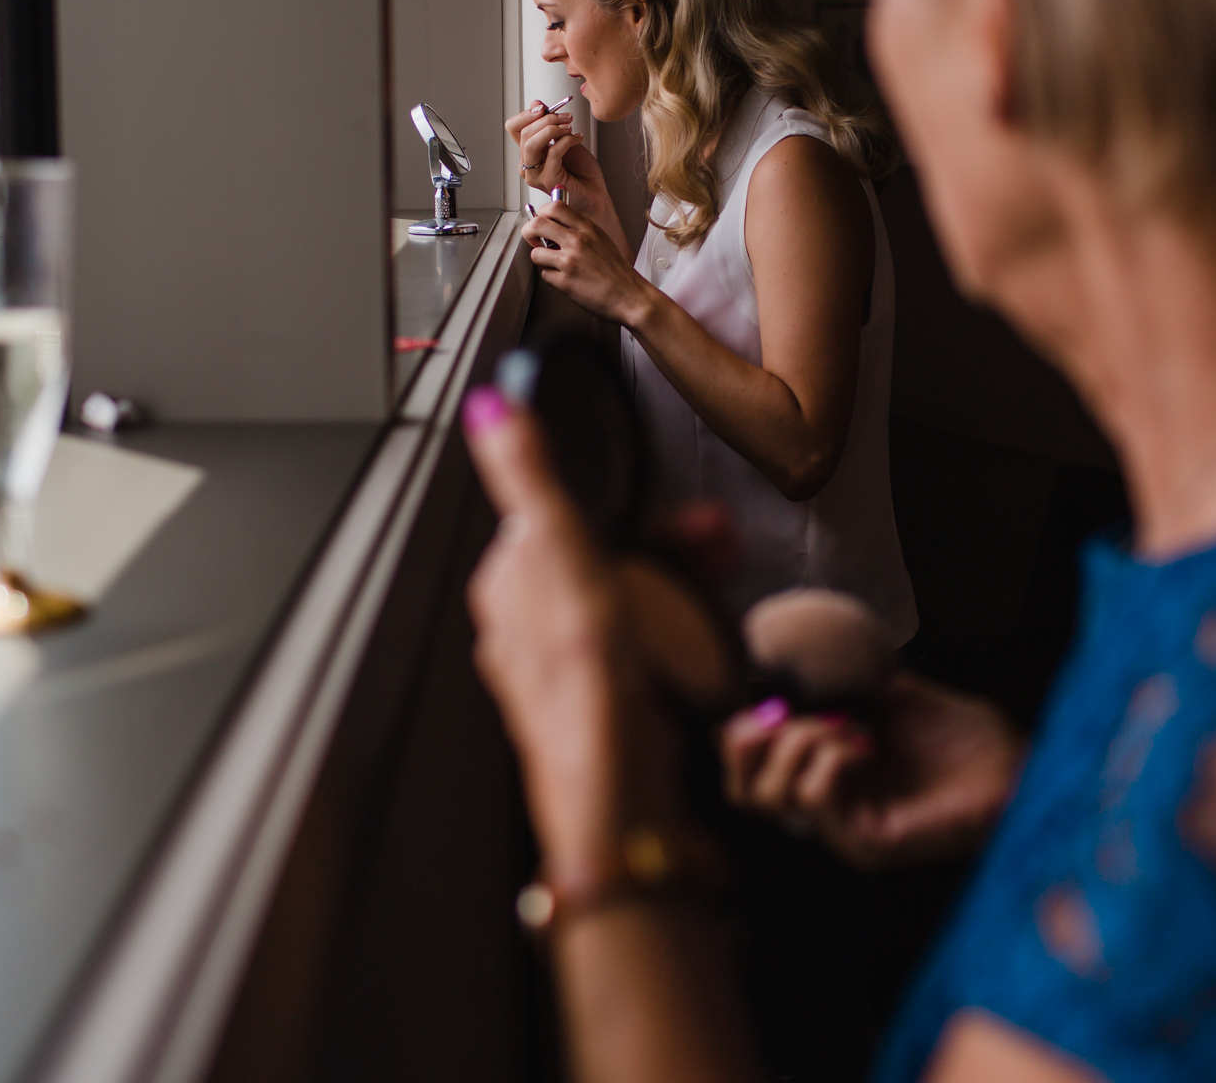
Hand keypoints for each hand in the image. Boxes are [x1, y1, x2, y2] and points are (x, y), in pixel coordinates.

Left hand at [466, 386, 678, 873]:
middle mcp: (532, 628)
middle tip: (719, 546)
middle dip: (670, 543)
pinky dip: (687, 629)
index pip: (569, 517)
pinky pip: (649, 645)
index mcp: (510, 586)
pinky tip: (713, 640)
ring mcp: (574, 669)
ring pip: (633, 598)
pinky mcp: (611, 703)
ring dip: (686, 581)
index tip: (686, 512)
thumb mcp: (559, 560)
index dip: (635, 507)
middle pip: (608, 556)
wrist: (623, 806)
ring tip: (726, 582)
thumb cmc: (585, 695)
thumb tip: (489, 409)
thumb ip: (530, 482)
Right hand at [508, 99, 617, 229]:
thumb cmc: (581, 171)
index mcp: (529, 152)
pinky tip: (577, 138)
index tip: (543, 107)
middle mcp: (528, 164)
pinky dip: (567, 141)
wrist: (595, 192)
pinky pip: (553, 153)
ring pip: (532, 143)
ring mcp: (536, 174)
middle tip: (567, 117)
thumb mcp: (564, 138)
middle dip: (547, 119)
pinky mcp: (548, 180)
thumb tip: (536, 104)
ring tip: (569, 127)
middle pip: (524, 133)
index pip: (514, 128)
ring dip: (553, 129)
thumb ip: (549, 123)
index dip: (526, 114)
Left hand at [527, 198, 655, 326]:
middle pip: (537, 224)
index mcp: (588, 228)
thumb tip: (556, 224)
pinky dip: (551, 278)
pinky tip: (565, 279)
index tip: (541, 221)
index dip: (542, 212)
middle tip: (533, 239)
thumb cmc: (617, 271)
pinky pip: (545, 275)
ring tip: (553, 264)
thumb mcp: (602, 240)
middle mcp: (577, 241)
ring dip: (541, 259)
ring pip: (536, 253)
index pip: (555, 207)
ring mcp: (570, 261)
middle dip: (529, 232)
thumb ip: (580, 230)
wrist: (630, 296)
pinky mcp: (565, 282)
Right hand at [721, 674, 1022, 869]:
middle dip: (751, 741)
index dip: (737, 736)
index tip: (764, 698)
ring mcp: (844, 833)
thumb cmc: (963, 739)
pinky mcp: (868, 845)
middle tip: (788, 714)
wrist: (1015, 764)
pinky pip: (816, 800)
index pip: (746, 776)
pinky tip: (866, 745)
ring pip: (772, 795)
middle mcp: (827, 813)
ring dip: (800, 742)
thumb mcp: (891, 698)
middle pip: (742, 795)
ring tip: (848, 727)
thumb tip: (795, 657)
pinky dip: (830, 760)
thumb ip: (845, 686)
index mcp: (824, 780)